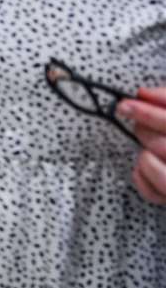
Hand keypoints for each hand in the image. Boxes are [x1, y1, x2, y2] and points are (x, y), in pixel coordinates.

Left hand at [121, 87, 165, 204]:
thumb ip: (165, 98)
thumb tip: (144, 94)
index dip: (148, 114)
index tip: (125, 105)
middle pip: (164, 147)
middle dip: (144, 132)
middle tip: (138, 125)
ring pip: (163, 176)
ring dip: (146, 158)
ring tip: (146, 149)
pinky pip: (154, 194)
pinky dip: (141, 178)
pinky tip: (141, 167)